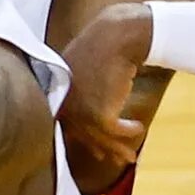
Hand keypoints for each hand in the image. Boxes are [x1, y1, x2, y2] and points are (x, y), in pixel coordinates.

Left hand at [59, 2, 151, 166]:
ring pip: (98, 136)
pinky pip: (113, 130)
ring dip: (117, 146)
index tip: (97, 150)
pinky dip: (127, 132)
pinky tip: (139, 128)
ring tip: (131, 155)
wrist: (115, 36)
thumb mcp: (81, 68)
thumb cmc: (102, 46)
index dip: (83, 139)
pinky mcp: (98, 112)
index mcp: (55, 93)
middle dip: (101, 147)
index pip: (66, 123)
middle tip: (116, 158)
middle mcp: (62, 103)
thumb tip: (88, 108)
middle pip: (82, 133)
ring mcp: (78, 109)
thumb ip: (78, 88)